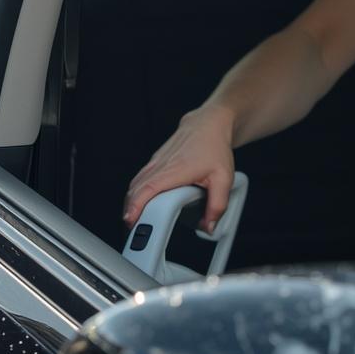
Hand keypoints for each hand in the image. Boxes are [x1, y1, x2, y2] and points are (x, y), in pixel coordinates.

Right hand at [123, 105, 236, 233]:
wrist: (208, 124)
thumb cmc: (214, 147)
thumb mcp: (224, 178)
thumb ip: (218, 205)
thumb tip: (209, 226)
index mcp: (175, 170)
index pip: (148, 189)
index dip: (136, 205)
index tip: (131, 219)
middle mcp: (161, 166)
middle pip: (135, 190)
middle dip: (129, 211)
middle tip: (134, 229)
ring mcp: (155, 163)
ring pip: (134, 185)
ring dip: (130, 203)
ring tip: (135, 220)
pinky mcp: (154, 163)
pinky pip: (139, 179)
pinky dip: (135, 193)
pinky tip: (139, 203)